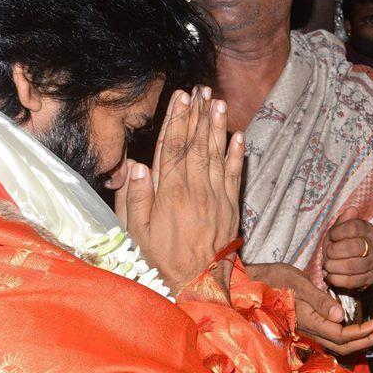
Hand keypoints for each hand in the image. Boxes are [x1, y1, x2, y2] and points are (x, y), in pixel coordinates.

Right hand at [114, 87, 244, 293]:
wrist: (198, 283)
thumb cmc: (160, 258)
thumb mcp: (135, 232)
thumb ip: (134, 198)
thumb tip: (136, 165)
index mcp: (169, 193)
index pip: (172, 147)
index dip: (176, 120)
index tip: (180, 97)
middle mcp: (195, 189)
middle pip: (196, 144)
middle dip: (198, 114)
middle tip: (201, 89)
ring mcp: (216, 197)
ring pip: (216, 154)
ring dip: (217, 127)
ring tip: (218, 102)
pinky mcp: (231, 207)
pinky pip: (235, 175)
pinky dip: (237, 154)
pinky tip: (238, 136)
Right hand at [247, 262, 372, 355]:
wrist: (250, 284)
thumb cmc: (272, 278)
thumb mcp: (297, 282)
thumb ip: (319, 300)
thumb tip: (341, 316)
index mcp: (309, 320)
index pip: (341, 335)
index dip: (363, 332)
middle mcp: (309, 330)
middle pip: (343, 345)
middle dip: (367, 339)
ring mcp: (307, 329)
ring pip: (338, 344)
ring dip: (360, 339)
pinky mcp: (307, 325)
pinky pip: (331, 338)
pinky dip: (349, 336)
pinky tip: (357, 328)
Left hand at [322, 208, 372, 289]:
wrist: (359, 265)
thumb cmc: (345, 244)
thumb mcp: (341, 230)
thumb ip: (344, 221)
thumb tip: (352, 210)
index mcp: (367, 230)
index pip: (354, 228)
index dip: (338, 232)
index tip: (331, 236)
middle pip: (355, 247)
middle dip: (336, 251)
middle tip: (327, 253)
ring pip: (354, 266)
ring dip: (335, 266)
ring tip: (326, 266)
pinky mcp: (369, 280)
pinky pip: (353, 282)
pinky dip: (338, 280)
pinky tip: (330, 276)